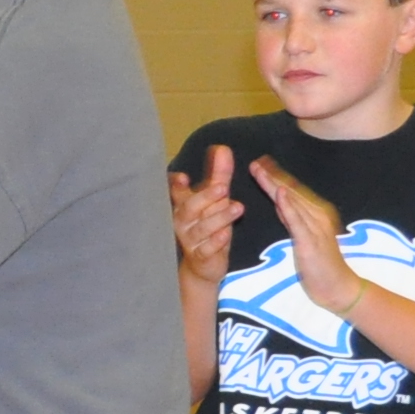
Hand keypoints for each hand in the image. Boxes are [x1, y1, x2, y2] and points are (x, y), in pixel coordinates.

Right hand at [170, 146, 239, 279]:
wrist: (203, 264)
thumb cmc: (208, 227)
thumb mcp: (215, 200)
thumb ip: (218, 175)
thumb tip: (223, 149)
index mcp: (184, 205)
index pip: (176, 192)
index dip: (177, 185)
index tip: (182, 177)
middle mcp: (183, 221)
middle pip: (190, 208)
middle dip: (206, 197)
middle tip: (223, 187)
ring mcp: (191, 240)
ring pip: (202, 228)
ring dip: (219, 217)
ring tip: (238, 208)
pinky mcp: (201, 256)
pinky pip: (206, 248)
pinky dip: (216, 241)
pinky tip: (226, 234)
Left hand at [247, 157, 358, 314]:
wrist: (337, 287)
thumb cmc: (319, 266)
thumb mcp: (302, 237)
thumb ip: (292, 218)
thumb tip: (280, 201)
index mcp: (315, 213)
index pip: (292, 191)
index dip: (276, 177)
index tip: (260, 164)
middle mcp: (317, 215)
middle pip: (291, 191)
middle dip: (272, 176)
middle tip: (254, 162)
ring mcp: (316, 227)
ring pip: (292, 201)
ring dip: (275, 184)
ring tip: (259, 170)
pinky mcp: (311, 241)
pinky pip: (297, 220)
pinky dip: (287, 205)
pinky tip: (278, 192)